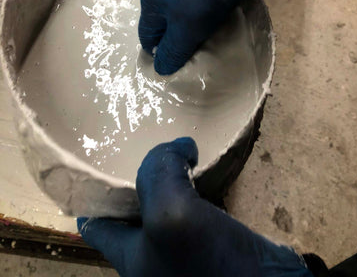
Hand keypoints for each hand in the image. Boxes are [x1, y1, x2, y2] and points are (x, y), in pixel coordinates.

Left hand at [78, 138, 311, 276]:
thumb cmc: (208, 263)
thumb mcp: (171, 213)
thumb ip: (160, 172)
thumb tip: (180, 148)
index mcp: (130, 256)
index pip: (96, 221)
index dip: (93, 191)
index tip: (96, 159)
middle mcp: (152, 256)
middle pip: (132, 209)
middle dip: (134, 176)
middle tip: (139, 143)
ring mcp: (184, 250)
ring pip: (166, 205)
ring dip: (169, 178)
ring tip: (171, 148)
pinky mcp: (214, 244)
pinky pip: (196, 208)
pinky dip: (195, 187)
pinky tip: (202, 167)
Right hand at [138, 0, 275, 74]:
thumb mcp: (186, 28)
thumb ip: (173, 50)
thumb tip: (159, 70)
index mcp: (149, 1)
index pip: (147, 38)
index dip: (160, 53)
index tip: (178, 65)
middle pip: (164, 25)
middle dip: (177, 40)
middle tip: (195, 54)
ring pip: (181, 13)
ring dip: (192, 27)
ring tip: (208, 37)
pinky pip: (195, 2)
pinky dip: (203, 13)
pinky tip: (215, 17)